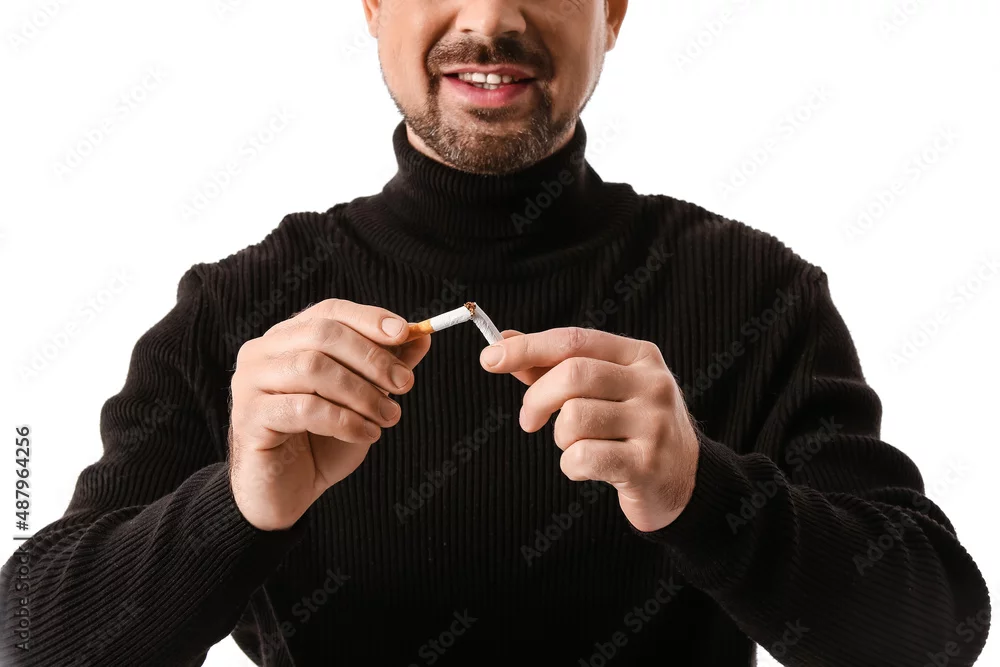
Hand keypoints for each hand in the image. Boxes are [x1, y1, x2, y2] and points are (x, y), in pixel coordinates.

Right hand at [229, 299, 430, 530]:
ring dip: (362, 392)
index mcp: (287, 339)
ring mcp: (250, 384)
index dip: (368, 319)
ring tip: (389, 416)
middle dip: (372, 357)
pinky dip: (345, 420)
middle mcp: (262, 353)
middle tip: (405, 384)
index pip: (329, 311)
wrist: (285, 494)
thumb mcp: (361, 399)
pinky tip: (366, 434)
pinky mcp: (250, 418)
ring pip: (313, 367)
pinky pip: (305, 408)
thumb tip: (421, 335)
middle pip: (322, 334)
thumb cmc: (320, 441)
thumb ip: (385, 366)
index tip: (405, 334)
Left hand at [480, 327, 698, 532]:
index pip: (574, 340)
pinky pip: (582, 457)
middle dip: (537, 398)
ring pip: (574, 418)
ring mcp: (654, 424)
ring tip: (577, 445)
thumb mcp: (604, 389)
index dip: (527, 347)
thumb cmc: (631, 428)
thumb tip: (504, 340)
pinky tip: (587, 467)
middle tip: (530, 420)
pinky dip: (570, 465)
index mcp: (641, 355)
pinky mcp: (646, 465)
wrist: (684, 480)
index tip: (489, 357)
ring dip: (560, 437)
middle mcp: (653, 384)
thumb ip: (555, 365)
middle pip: (573, 375)